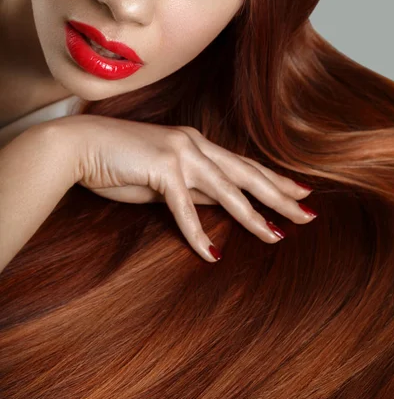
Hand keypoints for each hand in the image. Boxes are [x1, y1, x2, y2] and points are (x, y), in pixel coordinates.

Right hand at [59, 115, 316, 262]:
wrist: (80, 145)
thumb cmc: (119, 160)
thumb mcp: (163, 176)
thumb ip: (192, 188)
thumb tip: (219, 204)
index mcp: (197, 143)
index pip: (244, 164)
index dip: (274, 180)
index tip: (300, 192)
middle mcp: (195, 144)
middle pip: (247, 174)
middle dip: (280, 196)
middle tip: (309, 214)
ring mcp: (180, 154)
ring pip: (227, 190)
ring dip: (253, 216)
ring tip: (276, 237)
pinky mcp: (162, 169)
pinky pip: (184, 208)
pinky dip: (197, 233)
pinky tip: (211, 255)